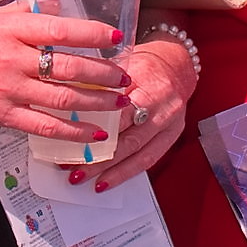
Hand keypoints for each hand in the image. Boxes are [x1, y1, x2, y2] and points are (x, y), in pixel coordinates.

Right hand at [0, 0, 126, 143]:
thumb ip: (21, 11)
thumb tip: (55, 6)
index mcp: (8, 29)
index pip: (60, 29)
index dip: (92, 33)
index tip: (116, 36)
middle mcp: (11, 59)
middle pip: (68, 66)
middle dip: (103, 72)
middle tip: (126, 74)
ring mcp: (6, 89)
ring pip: (62, 97)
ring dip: (96, 100)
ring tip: (120, 101)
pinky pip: (43, 125)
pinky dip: (71, 132)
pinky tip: (93, 134)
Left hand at [80, 36, 196, 191]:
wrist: (177, 65)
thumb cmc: (147, 65)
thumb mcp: (123, 67)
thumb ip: (102, 87)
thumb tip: (69, 109)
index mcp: (149, 85)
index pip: (121, 112)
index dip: (97, 129)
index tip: (74, 140)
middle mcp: (163, 107)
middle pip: (130, 138)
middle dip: (101, 158)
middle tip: (76, 168)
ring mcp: (170, 123)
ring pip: (139, 153)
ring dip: (112, 170)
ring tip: (88, 179)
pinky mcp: (172, 135)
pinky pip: (150, 159)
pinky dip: (127, 172)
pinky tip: (108, 181)